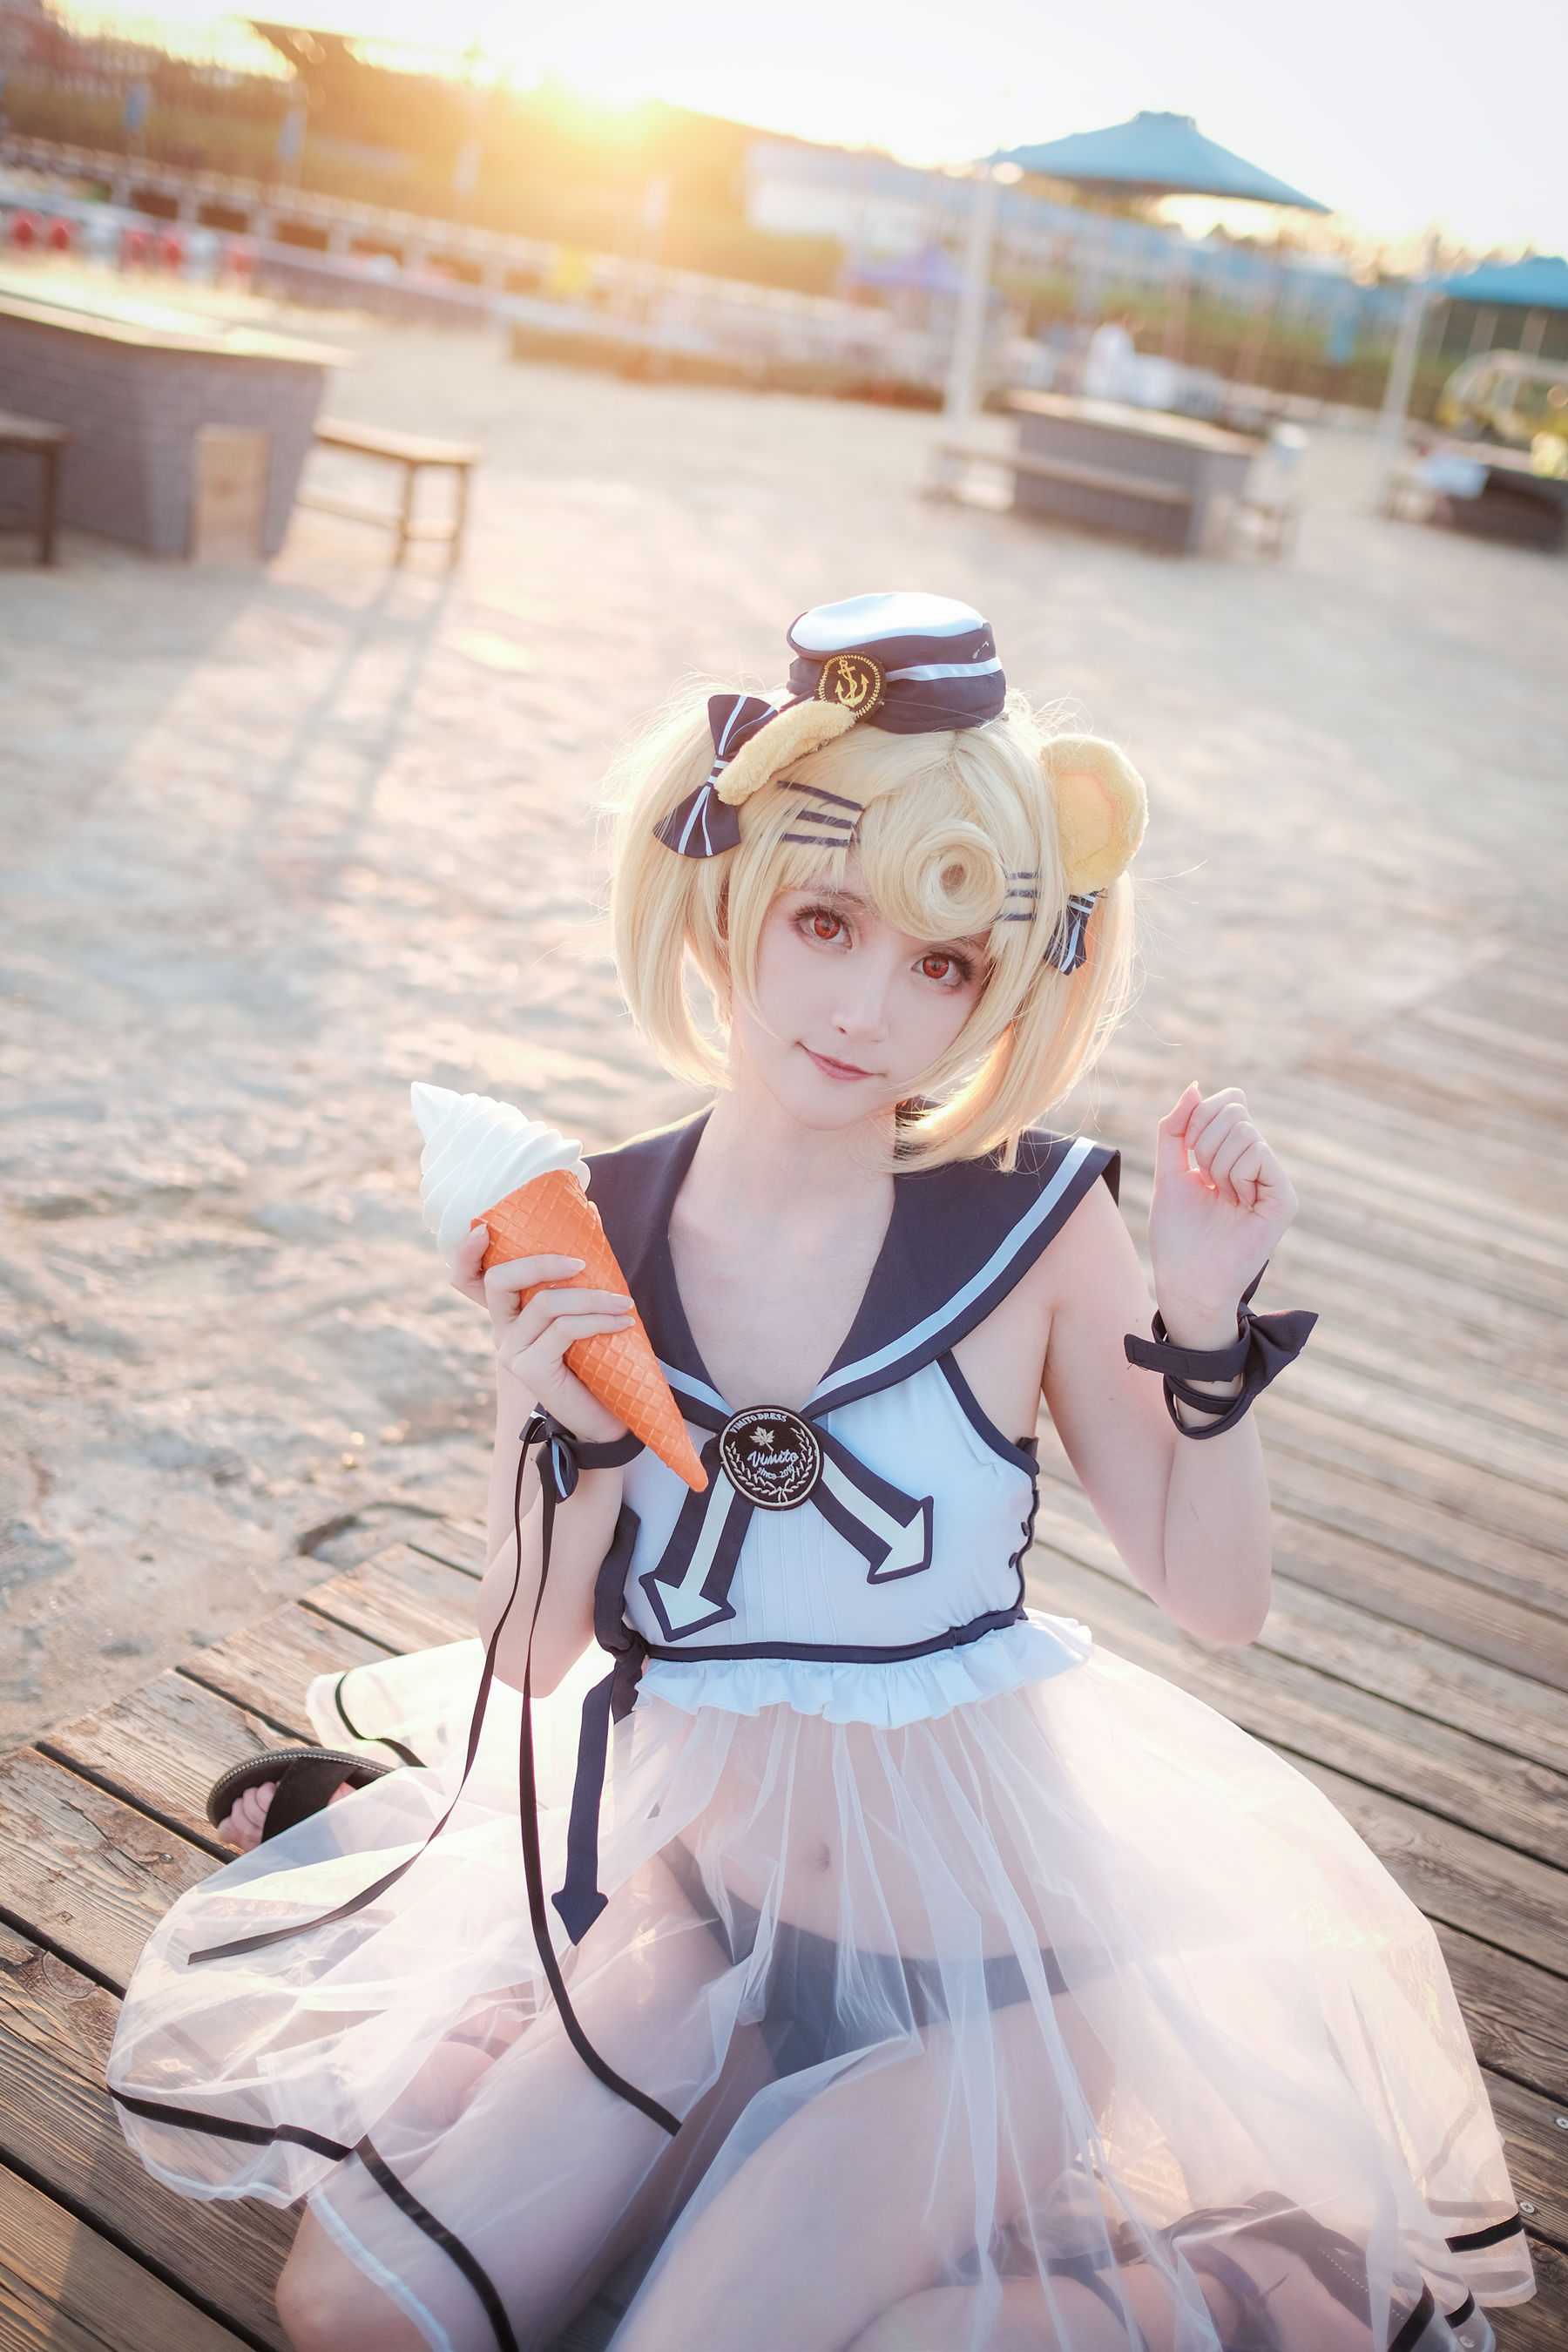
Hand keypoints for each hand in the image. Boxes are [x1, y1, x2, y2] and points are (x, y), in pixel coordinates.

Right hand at [458, 1224, 631, 1444]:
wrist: (605, 1419)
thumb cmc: (597, 1362)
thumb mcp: (583, 1311)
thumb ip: (577, 1272)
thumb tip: (589, 1213)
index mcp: (509, 1315)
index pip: (467, 1281)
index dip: (465, 1254)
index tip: (482, 1229)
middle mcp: (502, 1332)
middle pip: (500, 1281)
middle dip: (541, 1263)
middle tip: (583, 1263)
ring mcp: (512, 1352)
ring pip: (544, 1304)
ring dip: (590, 1297)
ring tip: (624, 1303)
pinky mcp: (530, 1369)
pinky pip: (563, 1330)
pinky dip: (597, 1320)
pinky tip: (621, 1323)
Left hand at [1148, 1084, 1298, 1346]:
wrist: (1186, 1280)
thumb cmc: (1177, 1236)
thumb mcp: (1168, 1172)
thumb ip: (1175, 1130)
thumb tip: (1194, 1087)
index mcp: (1232, 1157)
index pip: (1229, 1103)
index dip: (1200, 1115)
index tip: (1187, 1149)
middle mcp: (1257, 1165)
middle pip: (1236, 1110)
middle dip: (1205, 1140)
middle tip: (1205, 1179)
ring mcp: (1272, 1181)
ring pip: (1245, 1130)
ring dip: (1216, 1161)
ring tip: (1219, 1195)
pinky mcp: (1284, 1199)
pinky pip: (1259, 1153)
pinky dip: (1235, 1172)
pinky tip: (1234, 1199)